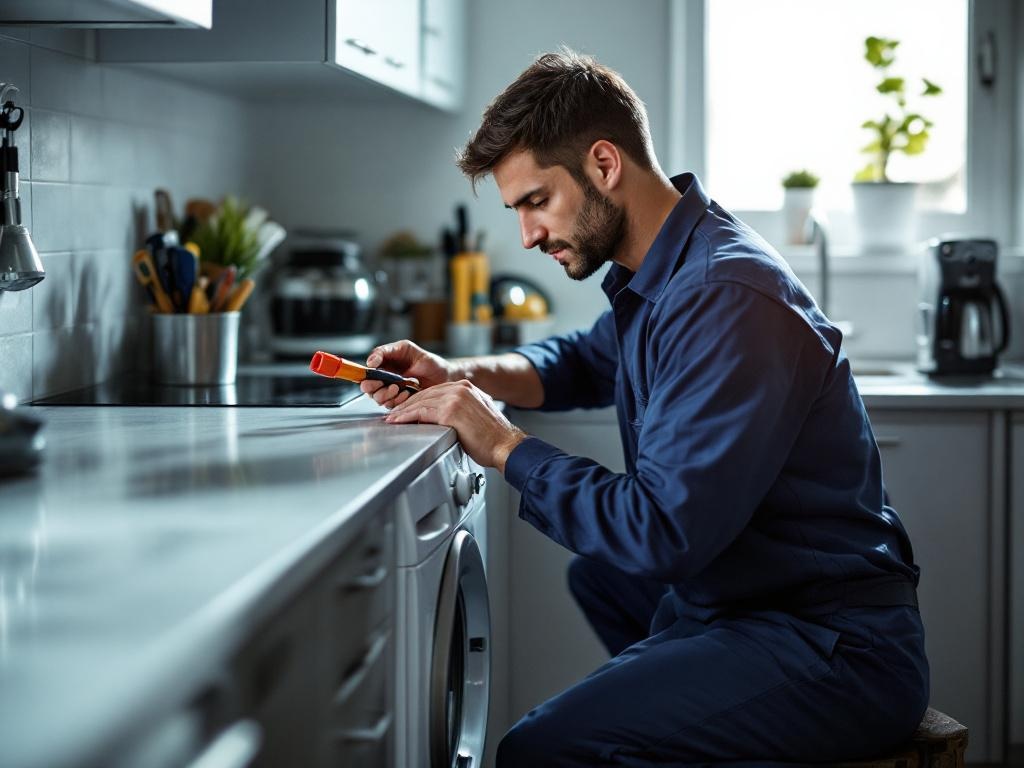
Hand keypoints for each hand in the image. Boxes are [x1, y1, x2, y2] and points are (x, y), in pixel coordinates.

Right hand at [360, 340, 453, 407]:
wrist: (444, 374)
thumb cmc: (426, 360)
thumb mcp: (405, 348)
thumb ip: (385, 351)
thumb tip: (370, 361)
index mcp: (382, 366)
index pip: (365, 374)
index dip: (365, 377)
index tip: (373, 375)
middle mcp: (384, 380)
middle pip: (368, 389)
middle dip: (374, 388)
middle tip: (388, 383)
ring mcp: (392, 392)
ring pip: (378, 399)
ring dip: (386, 395)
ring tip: (398, 387)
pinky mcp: (400, 402)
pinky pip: (391, 406)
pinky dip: (397, 401)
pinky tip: (407, 393)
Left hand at [384, 380, 525, 471]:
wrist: (505, 445)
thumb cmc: (494, 438)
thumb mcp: (476, 414)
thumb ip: (460, 410)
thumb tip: (442, 418)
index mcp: (467, 387)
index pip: (435, 391)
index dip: (418, 400)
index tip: (407, 409)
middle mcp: (460, 388)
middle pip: (425, 394)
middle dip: (407, 405)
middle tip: (394, 414)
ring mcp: (455, 398)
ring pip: (420, 402)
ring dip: (403, 412)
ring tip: (392, 420)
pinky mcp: (450, 411)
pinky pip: (421, 412)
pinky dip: (407, 417)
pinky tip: (399, 421)